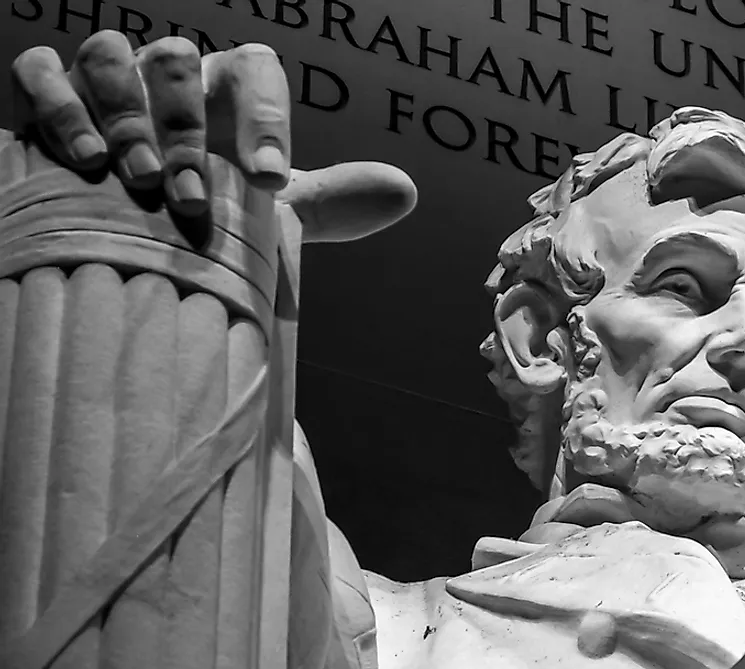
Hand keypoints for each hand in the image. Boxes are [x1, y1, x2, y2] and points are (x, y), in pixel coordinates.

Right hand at [11, 31, 415, 240]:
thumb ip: (326, 201)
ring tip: (140, 179)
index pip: (255, 70)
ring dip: (127, 116)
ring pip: (112, 55)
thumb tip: (405, 192)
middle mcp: (168, 77)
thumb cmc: (201, 219)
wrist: (119, 239)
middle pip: (180, 60)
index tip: (269, 180)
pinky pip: (42, 69)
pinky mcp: (47, 95)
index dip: (267, 117)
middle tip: (189, 197)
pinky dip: (59, 104)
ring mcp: (107, 80)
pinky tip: (81, 156)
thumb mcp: (263, 215)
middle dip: (186, 127)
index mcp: (225, 95)